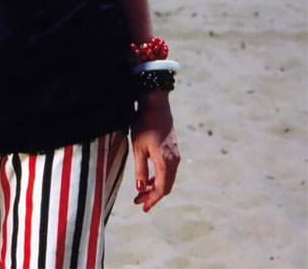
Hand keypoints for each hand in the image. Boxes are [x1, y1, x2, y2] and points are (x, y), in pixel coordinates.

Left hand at [130, 93, 179, 211]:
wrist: (156, 105)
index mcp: (166, 162)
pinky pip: (168, 171)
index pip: (161, 189)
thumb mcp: (138, 148)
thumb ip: (140, 170)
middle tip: (139, 202)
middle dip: (153, 196)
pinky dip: (159, 178)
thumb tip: (141, 189)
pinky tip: (149, 180)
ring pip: (168, 179)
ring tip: (141, 193)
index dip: (152, 200)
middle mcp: (174, 161)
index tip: (142, 207)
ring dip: (156, 187)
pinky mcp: (173, 150)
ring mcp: (175, 155)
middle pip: (166, 186)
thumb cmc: (145, 125)